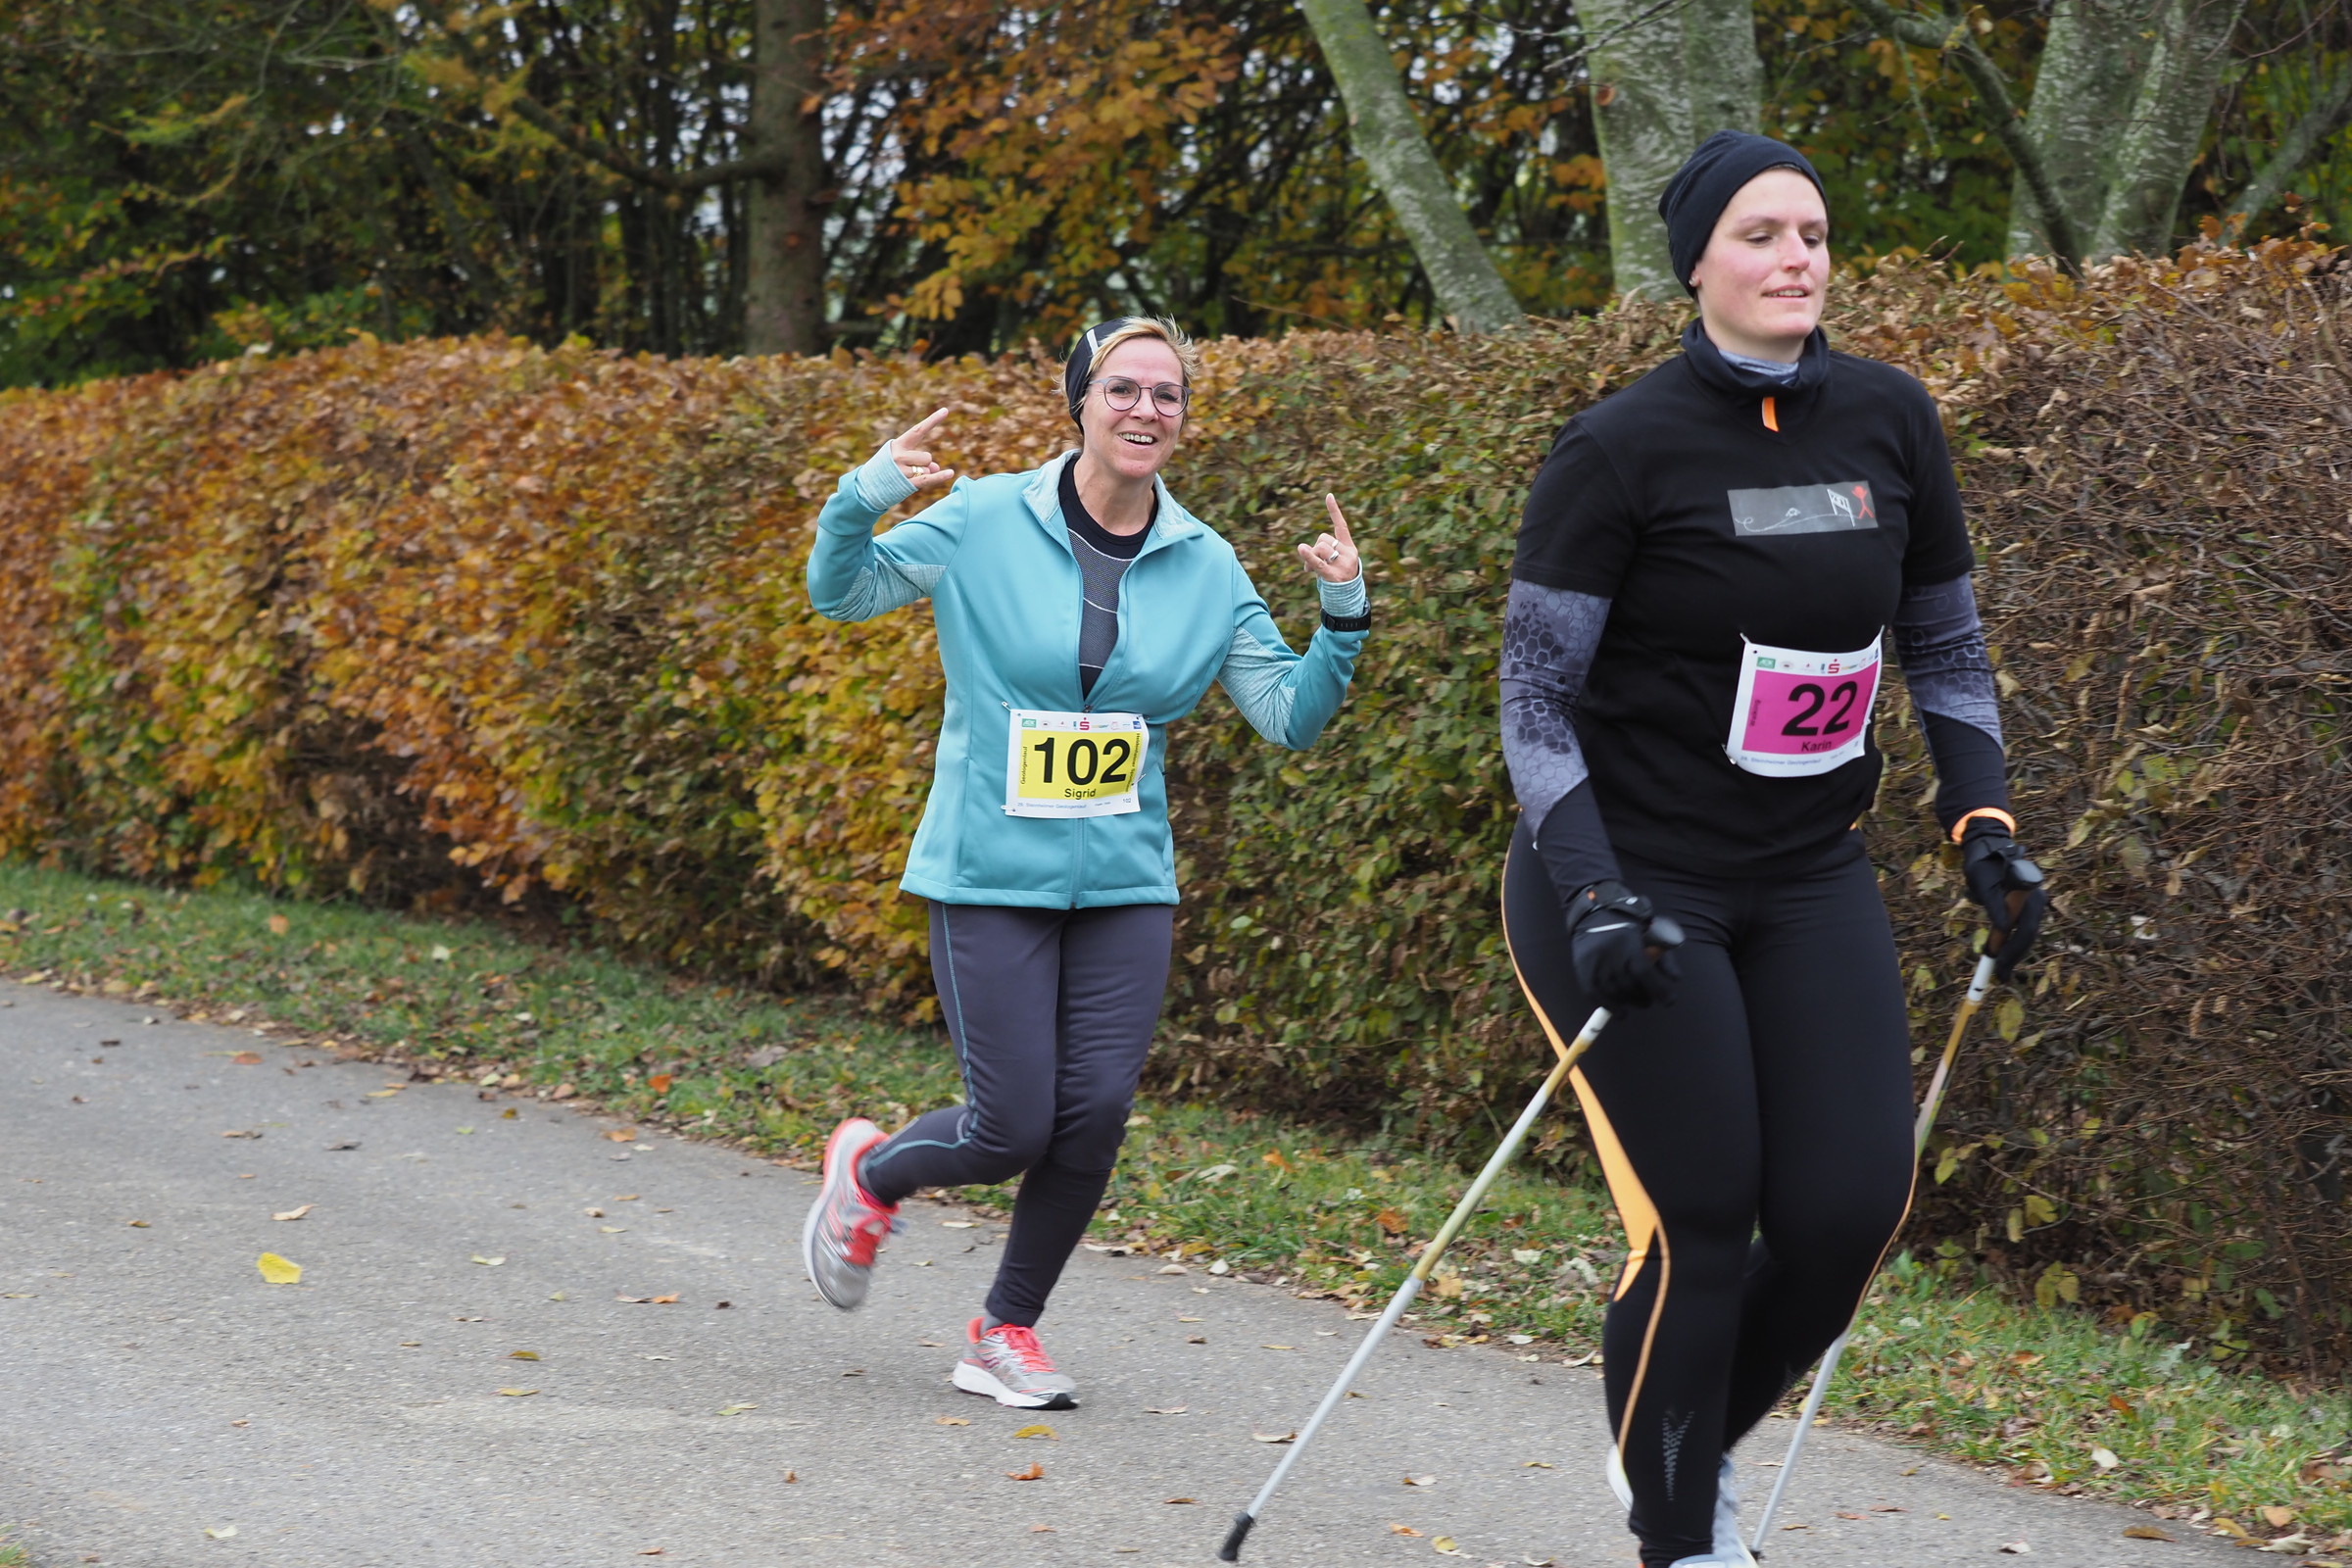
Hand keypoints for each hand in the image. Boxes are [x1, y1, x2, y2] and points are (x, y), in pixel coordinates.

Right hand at [888, 407, 956, 492]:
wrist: (868, 486)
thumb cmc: (886, 468)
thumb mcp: (900, 458)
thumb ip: (918, 459)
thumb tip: (935, 467)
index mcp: (898, 445)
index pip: (918, 430)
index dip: (932, 421)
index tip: (946, 410)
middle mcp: (899, 456)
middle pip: (927, 457)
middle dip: (924, 463)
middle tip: (909, 468)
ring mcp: (902, 470)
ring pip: (927, 469)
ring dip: (923, 473)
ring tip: (906, 477)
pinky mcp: (906, 484)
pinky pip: (928, 479)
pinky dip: (940, 477)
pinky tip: (950, 473)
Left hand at [1295, 493, 1360, 582]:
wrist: (1347, 597)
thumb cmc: (1338, 576)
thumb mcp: (1334, 560)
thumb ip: (1322, 551)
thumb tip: (1304, 550)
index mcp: (1350, 547)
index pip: (1341, 526)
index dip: (1334, 511)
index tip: (1328, 495)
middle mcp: (1349, 554)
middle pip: (1324, 538)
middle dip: (1315, 547)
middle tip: (1312, 562)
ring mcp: (1342, 564)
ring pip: (1320, 548)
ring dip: (1310, 556)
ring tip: (1309, 569)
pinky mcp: (1333, 575)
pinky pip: (1318, 563)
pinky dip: (1308, 556)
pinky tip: (1301, 549)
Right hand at [1568, 881, 1684, 1009]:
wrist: (1594, 912)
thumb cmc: (1628, 924)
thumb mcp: (1650, 934)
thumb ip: (1664, 956)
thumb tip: (1676, 979)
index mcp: (1628, 943)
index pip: (1644, 972)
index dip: (1658, 990)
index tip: (1669, 1001)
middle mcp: (1610, 953)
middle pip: (1629, 986)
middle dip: (1643, 998)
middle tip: (1648, 1001)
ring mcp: (1594, 962)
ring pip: (1613, 992)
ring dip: (1628, 1003)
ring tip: (1635, 1002)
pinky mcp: (1582, 968)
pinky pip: (1594, 994)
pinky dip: (1608, 1006)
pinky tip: (1619, 1012)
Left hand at [1961, 822, 2047, 979]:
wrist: (1987, 848)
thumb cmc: (1983, 864)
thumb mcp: (1983, 885)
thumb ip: (1994, 906)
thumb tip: (2001, 928)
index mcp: (2029, 894)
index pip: (2025, 931)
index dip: (2012, 951)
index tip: (1999, 967)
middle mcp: (2036, 900)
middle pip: (2028, 935)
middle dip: (2013, 957)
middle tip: (2000, 977)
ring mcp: (2033, 903)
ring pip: (2026, 934)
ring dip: (2013, 951)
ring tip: (2001, 970)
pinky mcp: (2026, 906)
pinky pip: (2022, 928)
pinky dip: (2013, 942)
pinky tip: (2004, 954)